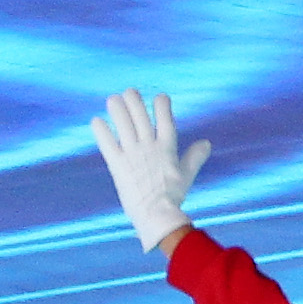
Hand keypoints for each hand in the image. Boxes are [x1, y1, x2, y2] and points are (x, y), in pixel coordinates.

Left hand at [89, 89, 206, 253]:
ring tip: (112, 99)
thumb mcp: (187, 174)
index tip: (159, 96)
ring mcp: (133, 154)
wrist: (155, 212)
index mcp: (167, 147)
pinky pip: (108, 144)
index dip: (162, 106)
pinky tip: (96, 121)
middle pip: (141, 119)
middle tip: (129, 91)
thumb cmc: (173, 195)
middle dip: (135, 103)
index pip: (166, 120)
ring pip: (124, 126)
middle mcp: (149, 146)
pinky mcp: (117, 165)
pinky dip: (101, 132)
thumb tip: (206, 143)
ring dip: (118, 111)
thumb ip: (195, 156)